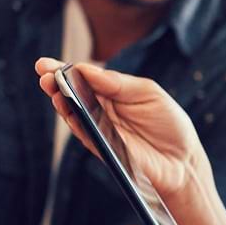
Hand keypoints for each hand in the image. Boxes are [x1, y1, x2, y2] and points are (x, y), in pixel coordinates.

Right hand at [35, 58, 206, 198]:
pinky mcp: (103, 150)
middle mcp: (101, 110)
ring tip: (51, 87)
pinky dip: (74, 122)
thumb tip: (86, 69)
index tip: (45, 63)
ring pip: (73, 114)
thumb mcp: (148, 93)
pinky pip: (85, 134)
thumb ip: (119, 83)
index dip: (64, 70)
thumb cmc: (169, 124)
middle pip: (72, 94)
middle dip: (55, 82)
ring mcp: (100, 130)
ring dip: (60, 101)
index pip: (84, 78)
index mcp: (112, 92)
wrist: (183, 161)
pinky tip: (66, 109)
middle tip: (42, 72)